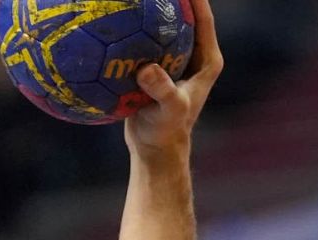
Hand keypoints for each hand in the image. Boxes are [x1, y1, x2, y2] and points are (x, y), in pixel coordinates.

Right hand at [123, 0, 222, 157]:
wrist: (153, 148)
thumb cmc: (167, 131)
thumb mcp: (169, 110)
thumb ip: (162, 89)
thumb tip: (146, 70)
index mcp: (206, 61)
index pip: (203, 18)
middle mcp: (192, 56)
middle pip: (181, 17)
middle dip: (168, 0)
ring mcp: (172, 59)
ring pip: (160, 27)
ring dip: (147, 10)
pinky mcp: (154, 66)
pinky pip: (142, 40)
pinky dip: (130, 29)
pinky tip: (110, 17)